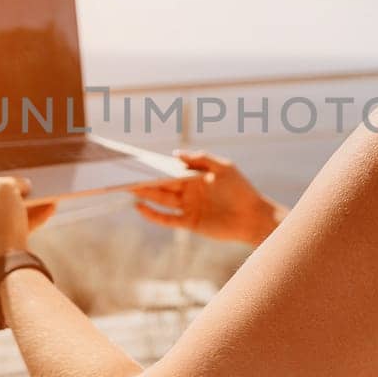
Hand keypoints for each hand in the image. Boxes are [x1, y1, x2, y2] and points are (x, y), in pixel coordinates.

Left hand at [0, 177, 56, 266]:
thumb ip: (14, 181)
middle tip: (32, 184)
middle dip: (18, 191)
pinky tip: (49, 210)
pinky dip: (31, 220)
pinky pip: (15, 228)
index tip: (12, 172)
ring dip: (28, 205)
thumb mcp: (6, 185)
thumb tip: (23, 186)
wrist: (6, 256)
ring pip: (8, 213)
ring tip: (47, 196)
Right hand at [131, 150, 284, 245]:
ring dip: (145, 194)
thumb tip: (174, 154)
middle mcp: (188, 191)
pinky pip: (167, 219)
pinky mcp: (190, 222)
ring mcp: (188, 207)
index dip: (154, 165)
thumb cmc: (241, 189)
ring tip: (127, 187)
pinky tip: (140, 208)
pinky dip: (153, 214)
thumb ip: (200, 158)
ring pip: (161, 199)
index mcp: (194, 176)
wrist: (253, 216)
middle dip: (144, 179)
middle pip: (161, 184)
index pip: (169, 169)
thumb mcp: (223, 167)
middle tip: (124, 173)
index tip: (137, 159)